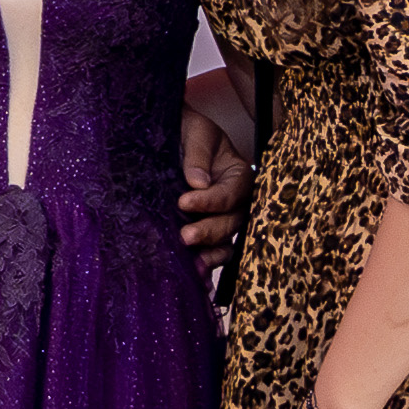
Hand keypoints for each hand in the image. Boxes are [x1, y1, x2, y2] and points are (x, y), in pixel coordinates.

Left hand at [179, 107, 250, 255]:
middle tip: (185, 236)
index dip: (210, 201)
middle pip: (233, 222)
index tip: (183, 202)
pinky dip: (208, 265)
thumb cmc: (186, 130)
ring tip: (193, 266)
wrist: (169, 139)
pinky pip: (215, 253)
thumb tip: (198, 182)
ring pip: (227, 242)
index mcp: (238, 174)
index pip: (232, 193)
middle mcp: (236, 200)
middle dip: (210, 231)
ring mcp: (223, 219)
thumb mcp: (194, 131)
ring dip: (211, 255)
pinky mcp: (208, 233)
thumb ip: (197, 154)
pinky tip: (196, 278)